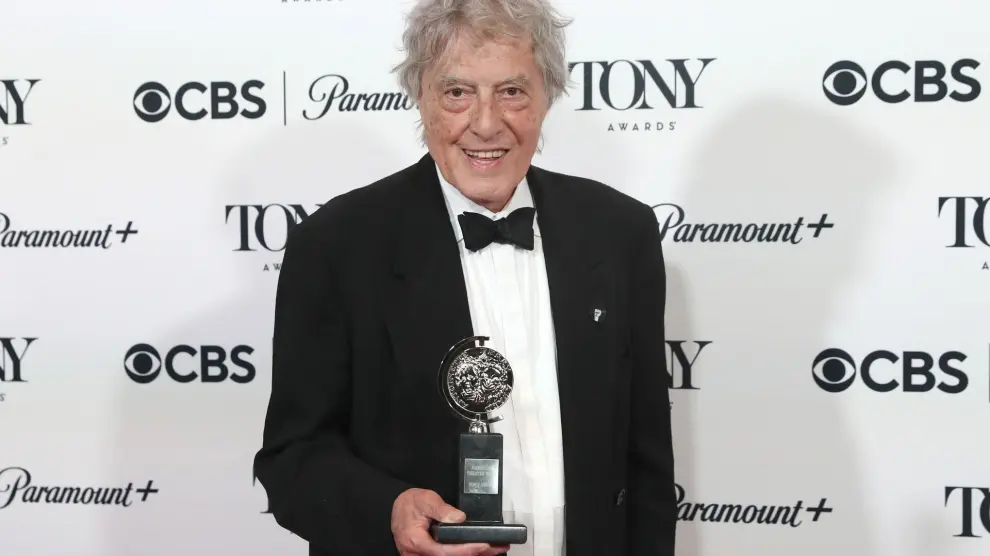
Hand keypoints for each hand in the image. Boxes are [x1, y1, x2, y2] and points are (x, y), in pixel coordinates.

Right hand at [391, 488, 508, 555]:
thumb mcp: (425, 499)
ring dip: (472, 555)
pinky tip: (478, 551)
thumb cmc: (409, 504)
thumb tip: (459, 518)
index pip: (443, 551)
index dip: (465, 550)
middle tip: (496, 548)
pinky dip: (463, 554)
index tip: (483, 544)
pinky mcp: (428, 555)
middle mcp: (418, 554)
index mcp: (416, 541)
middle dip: (474, 554)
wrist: (397, 507)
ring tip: (493, 549)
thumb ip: (441, 509)